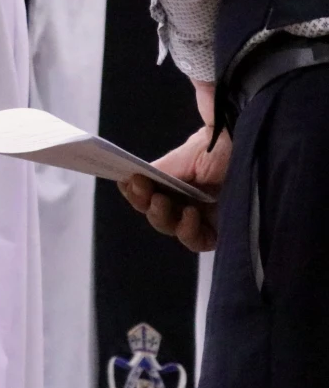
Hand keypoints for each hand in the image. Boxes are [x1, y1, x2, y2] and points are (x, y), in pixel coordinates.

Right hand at [120, 124, 230, 253]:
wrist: (261, 152)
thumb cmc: (228, 147)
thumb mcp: (190, 152)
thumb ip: (165, 164)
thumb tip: (139, 162)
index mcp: (176, 179)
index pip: (146, 190)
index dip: (133, 189)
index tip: (125, 180)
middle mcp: (186, 199)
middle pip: (153, 211)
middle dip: (143, 202)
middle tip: (144, 190)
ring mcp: (202, 217)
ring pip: (169, 226)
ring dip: (160, 215)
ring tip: (163, 201)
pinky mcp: (220, 232)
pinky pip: (196, 240)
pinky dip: (187, 231)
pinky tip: (190, 215)